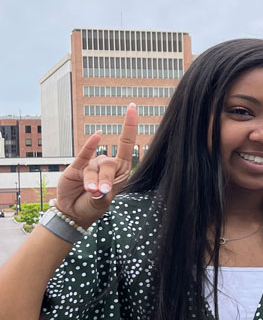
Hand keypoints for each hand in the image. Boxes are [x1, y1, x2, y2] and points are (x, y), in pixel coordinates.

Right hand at [55, 103, 137, 228]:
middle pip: (109, 162)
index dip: (130, 125)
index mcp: (121, 169)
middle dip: (105, 179)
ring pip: (94, 167)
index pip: (127, 143)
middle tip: (100, 192)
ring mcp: (92, 164)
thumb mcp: (103, 202)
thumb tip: (99, 186)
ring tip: (90, 192)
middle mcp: (107, 164)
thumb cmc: (93, 206)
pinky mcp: (77, 166)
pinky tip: (97, 137)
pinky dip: (90, 145)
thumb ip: (103, 193)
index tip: (132, 107)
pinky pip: (84, 154)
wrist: (74, 213)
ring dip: (92, 181)